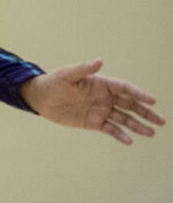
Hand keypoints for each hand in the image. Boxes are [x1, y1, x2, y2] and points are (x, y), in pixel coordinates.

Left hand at [20, 59, 164, 144]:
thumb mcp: (67, 74)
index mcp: (102, 84)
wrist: (41, 98)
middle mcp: (105, 97)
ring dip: (138, 126)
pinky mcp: (94, 123)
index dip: (139, 94)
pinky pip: (111, 129)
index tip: (152, 100)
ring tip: (151, 133)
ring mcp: (101, 110)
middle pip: (130, 105)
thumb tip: (99, 61)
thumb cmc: (54, 82)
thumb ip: (84, 69)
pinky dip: (120, 135)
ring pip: (124, 119)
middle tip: (161, 121)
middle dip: (146, 112)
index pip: (125, 89)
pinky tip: (130, 141)